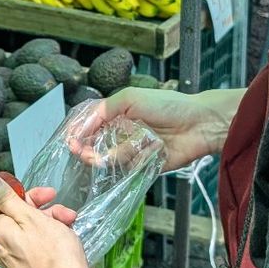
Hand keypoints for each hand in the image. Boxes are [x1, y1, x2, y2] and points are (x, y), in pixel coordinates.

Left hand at [0, 177, 94, 267]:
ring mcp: (16, 259)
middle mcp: (2, 248)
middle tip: (52, 195)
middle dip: (32, 202)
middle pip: (9, 216)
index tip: (19, 189)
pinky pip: (34, 243)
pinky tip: (67, 230)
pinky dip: (49, 232)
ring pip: (26, 228)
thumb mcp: (31, 218)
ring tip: (68, 216)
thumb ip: (6, 198)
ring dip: (47, 216)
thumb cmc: (55, 253)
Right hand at [67, 88, 235, 174]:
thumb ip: (104, 109)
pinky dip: (131, 163)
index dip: (79, 132)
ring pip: (111, 159)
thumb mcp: (131, 97)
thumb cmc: (168, 105)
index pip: (91, 124)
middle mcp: (124, 133)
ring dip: (108, 155)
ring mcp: (134, 151)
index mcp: (119, 114)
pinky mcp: (145, 166)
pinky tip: (139, 155)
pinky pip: (129, 170)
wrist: (199, 124)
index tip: (69, 139)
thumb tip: (82, 126)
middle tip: (78, 150)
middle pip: (96, 145)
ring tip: (109, 150)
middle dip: (86, 149)